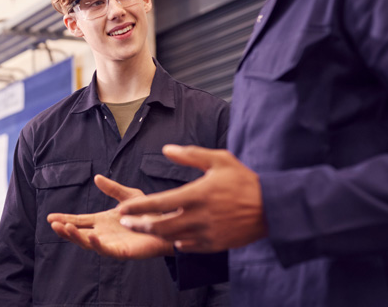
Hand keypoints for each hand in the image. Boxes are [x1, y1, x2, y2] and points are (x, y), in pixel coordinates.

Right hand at [47, 175, 173, 259]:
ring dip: (75, 237)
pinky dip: (96, 244)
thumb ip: (113, 189)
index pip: (79, 221)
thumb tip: (97, 177)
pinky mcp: (122, 251)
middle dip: (65, 229)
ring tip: (64, 228)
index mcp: (103, 221)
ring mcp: (112, 243)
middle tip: (53, 223)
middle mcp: (104, 233)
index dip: (65, 219)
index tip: (50, 217)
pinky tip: (90, 236)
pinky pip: (106, 250)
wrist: (169, 225)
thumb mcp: (129, 196)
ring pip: (88, 243)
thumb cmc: (151, 213)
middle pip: (79, 233)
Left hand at [117, 145, 267, 252]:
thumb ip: (190, 155)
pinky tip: (172, 238)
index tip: (123, 209)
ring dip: (155, 235)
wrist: (273, 208)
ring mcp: (207, 233)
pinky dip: (178, 243)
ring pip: (172, 238)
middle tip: (125, 223)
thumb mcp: (219, 160)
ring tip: (143, 229)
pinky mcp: (215, 244)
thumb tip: (166, 149)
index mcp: (196, 195)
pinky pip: (190, 247)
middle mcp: (198, 217)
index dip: (137, 208)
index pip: (158, 203)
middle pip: (160, 226)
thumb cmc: (245, 180)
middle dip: (139, 225)